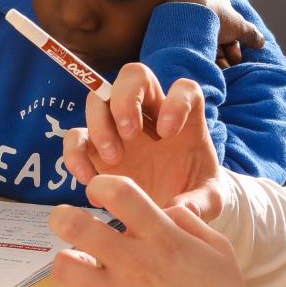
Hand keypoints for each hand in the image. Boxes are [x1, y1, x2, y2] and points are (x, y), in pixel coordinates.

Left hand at [50, 176, 264, 286]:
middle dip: (63, 219)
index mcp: (164, 238)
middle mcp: (137, 262)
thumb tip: (161, 208)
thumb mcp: (218, 250)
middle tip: (69, 227)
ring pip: (64, 267)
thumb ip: (187, 222)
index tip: (97, 195)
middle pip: (74, 224)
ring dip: (69, 267)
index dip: (100, 185)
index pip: (119, 192)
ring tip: (83, 273)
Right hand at [60, 62, 223, 217]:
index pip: (184, 89)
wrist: (173, 210)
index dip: (176, 101)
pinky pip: (76, 137)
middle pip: (133, 76)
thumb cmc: (194, 195)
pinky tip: (88, 179)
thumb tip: (181, 210)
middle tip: (129, 134)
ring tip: (114, 159)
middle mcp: (151, 114)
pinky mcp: (96, 149)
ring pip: (99, 99)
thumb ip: (201, 203)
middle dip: (126, 99)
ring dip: (100, 125)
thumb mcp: (209, 201)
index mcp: (186, 119)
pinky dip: (75, 154)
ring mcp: (119, 127)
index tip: (169, 133)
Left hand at [166, 0, 262, 67]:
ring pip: (203, 42)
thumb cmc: (213, 16)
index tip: (236, 61)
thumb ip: (250, 33)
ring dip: (211, 57)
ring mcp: (187, 20)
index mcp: (217, 3)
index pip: (230, 29)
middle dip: (223, 55)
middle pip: (217, 37)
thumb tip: (261, 42)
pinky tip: (200, 65)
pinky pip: (188, 45)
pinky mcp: (172, 30)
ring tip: (213, 70)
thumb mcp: (238, 25)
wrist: (181, 15)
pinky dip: (196, 55)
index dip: (235, 47)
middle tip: (226, 68)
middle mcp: (201, 9)